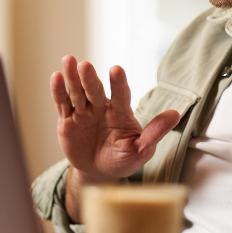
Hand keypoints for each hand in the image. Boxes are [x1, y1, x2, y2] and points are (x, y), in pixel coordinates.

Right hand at [51, 56, 180, 180]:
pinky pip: (63, 104)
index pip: (121, 94)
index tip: (116, 70)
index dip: (118, 83)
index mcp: (121, 112)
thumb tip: (175, 114)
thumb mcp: (141, 150)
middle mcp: (102, 108)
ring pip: (77, 92)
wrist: (99, 172)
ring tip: (69, 60)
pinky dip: (58, 91)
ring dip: (73, 78)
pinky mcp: (68, 120)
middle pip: (95, 90)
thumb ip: (155, 132)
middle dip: (90, 78)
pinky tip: (56, 77)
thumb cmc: (123, 159)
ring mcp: (84, 112)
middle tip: (85, 65)